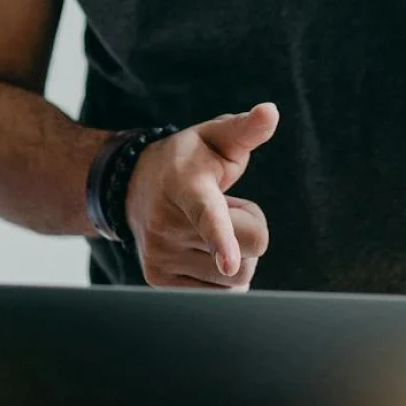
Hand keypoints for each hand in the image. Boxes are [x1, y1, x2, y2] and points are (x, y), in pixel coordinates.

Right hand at [124, 103, 276, 288]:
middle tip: (226, 210)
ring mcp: (160, 255)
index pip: (208, 214)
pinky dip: (223, 276)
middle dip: (251, 229)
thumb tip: (271, 111)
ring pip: (237, 277)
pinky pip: (220, 294)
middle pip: (252, 247)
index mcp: (185, 185)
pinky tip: (203, 253)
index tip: (229, 262)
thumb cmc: (190, 160)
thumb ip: (246, 128)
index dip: (222, 238)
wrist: (134, 186)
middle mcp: (167, 224)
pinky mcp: (158, 280)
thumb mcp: (216, 137)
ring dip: (237, 257)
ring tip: (207, 230)